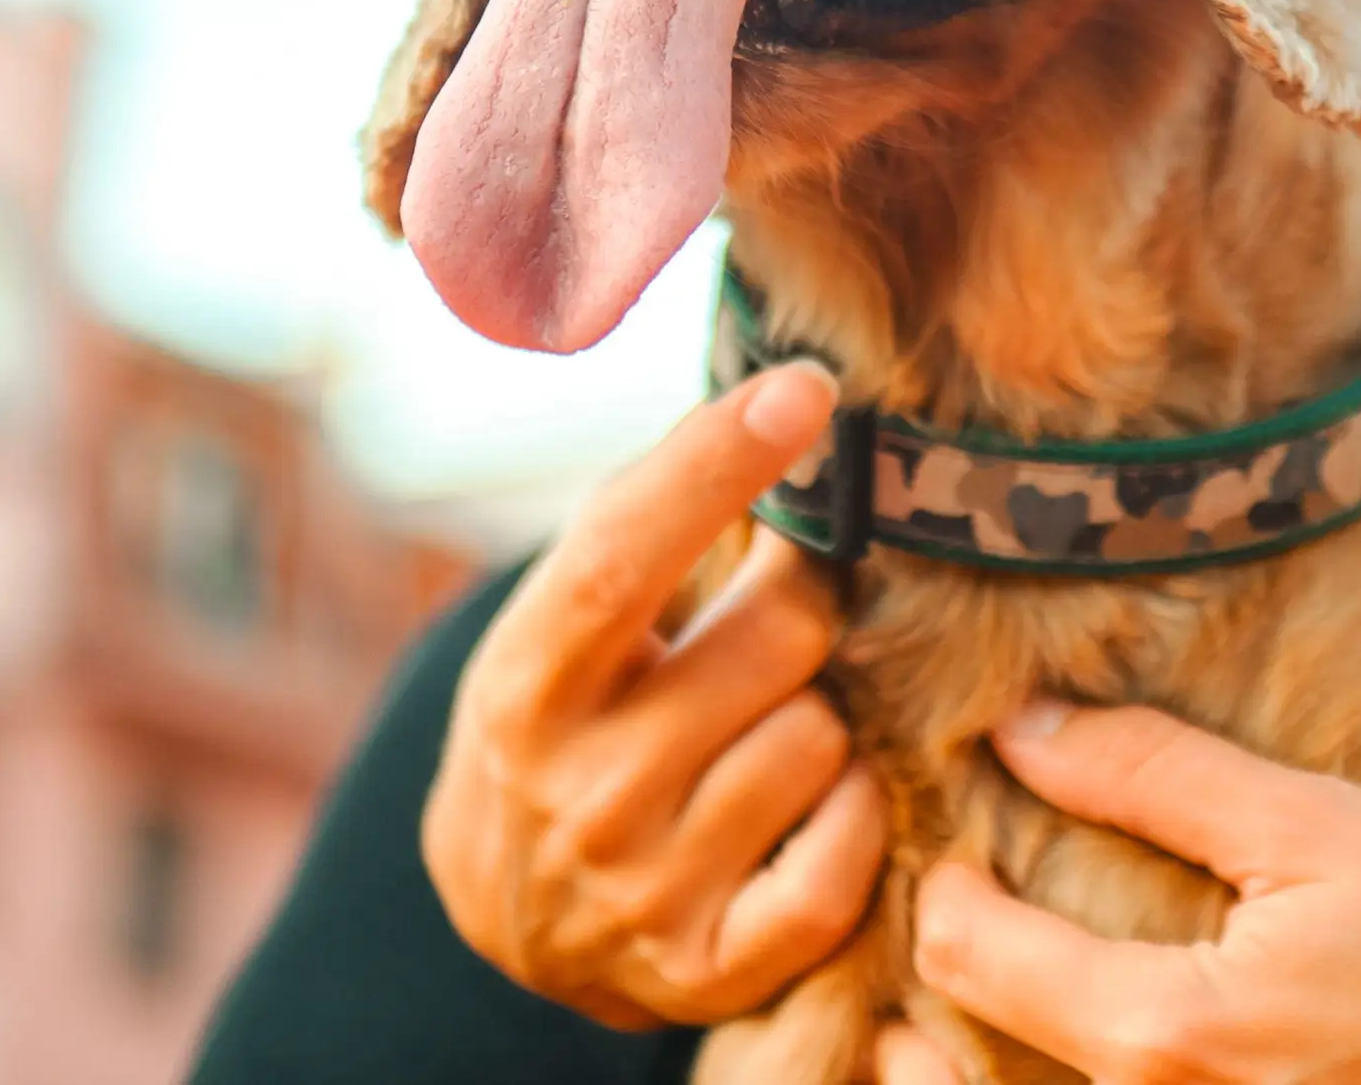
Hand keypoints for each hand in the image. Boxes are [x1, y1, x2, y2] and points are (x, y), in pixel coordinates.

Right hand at [423, 364, 889, 1027]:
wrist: (511, 921)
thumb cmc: (560, 723)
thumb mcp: (556, 625)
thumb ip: (644, 525)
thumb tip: (778, 400)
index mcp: (523, 686)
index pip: (623, 555)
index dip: (717, 462)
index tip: (805, 387)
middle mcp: (577, 793)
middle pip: (781, 635)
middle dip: (800, 602)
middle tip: (771, 620)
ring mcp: (644, 891)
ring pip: (824, 737)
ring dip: (818, 715)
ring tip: (759, 729)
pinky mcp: (709, 972)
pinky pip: (845, 856)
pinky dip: (850, 814)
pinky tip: (809, 803)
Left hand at [884, 703, 1360, 1083]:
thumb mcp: (1318, 825)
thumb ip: (1156, 777)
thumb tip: (1019, 727)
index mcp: (1179, 1040)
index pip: (976, 962)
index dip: (942, 887)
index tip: (950, 830)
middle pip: (986, 1072)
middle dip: (944, 996)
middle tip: (941, 921)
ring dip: (997, 1058)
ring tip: (978, 997)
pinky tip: (1093, 1037)